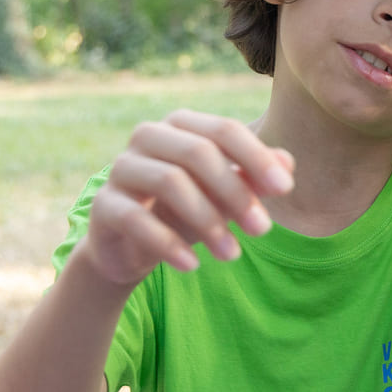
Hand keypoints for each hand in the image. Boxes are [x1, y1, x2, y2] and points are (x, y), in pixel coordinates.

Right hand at [82, 109, 294, 285]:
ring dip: (207, 220)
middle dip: (235, 192)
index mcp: (180, 125)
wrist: (130, 247)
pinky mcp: (103, 205)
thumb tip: (288, 164)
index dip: (256, 157)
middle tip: (264, 230)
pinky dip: (168, 244)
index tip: (286, 189)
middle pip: (198, 153)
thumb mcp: (224, 196)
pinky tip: (193, 266)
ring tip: (233, 254)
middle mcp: (147, 137)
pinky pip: (136, 219)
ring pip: (169, 181)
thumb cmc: (184, 211)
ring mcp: (121, 168)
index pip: (223, 130)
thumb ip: (252, 178)